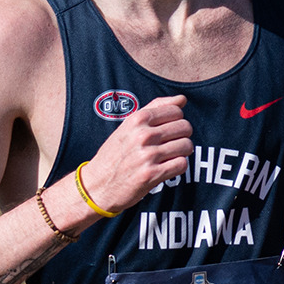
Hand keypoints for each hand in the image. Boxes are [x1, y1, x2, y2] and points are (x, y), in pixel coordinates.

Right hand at [76, 96, 193, 218]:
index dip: (176, 121)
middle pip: (185, 128)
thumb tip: (182, 99)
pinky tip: (166, 168)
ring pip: (186, 146)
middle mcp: (143, 135)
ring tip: (168, 157)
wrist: (97, 185)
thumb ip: (155, 108)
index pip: (177, 111)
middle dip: (182, 137)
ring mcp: (147, 155)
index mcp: (137, 119)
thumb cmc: (115, 153)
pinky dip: (178, 167)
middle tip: (170, 145)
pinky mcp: (152, 175)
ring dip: (181, 153)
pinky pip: (182, 165)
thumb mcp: (129, 125)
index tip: (167, 131)